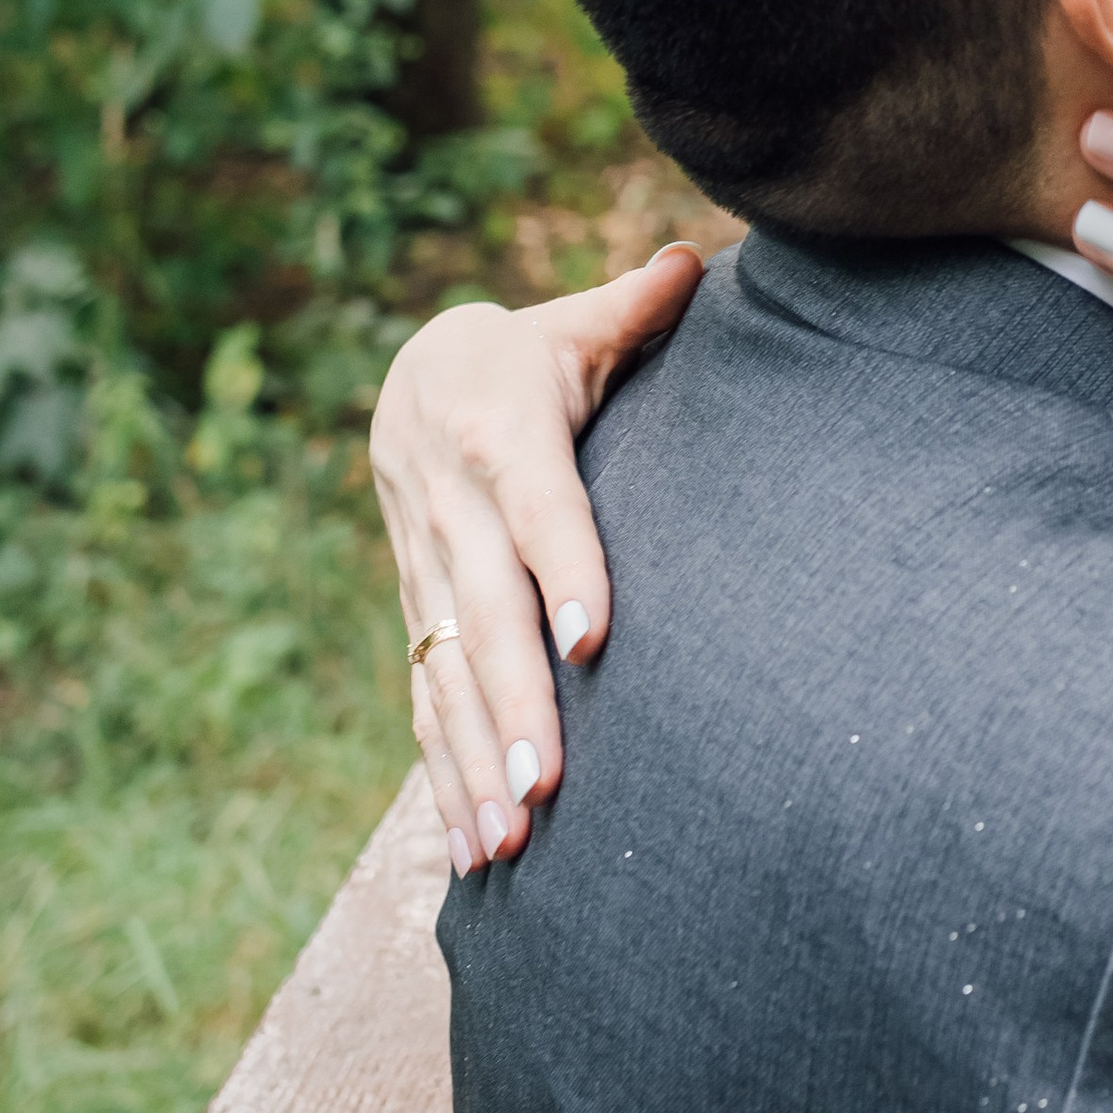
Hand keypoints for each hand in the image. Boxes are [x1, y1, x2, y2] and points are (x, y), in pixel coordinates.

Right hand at [371, 243, 705, 871]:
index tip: (596, 640)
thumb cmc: (525, 355)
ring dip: (476, 761)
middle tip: (550, 785)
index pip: (539, 509)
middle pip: (485, 617)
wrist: (411, 379)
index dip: (564, 571)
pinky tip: (474, 851)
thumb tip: (701, 261)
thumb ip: (639, 308)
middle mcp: (452, 510)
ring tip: (512, 840)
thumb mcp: (571, 325)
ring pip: (446, 676)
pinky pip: (424, 703)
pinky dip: (445, 778)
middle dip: (516, 704)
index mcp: (500, 433)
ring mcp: (424, 572)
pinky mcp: (415, 615)